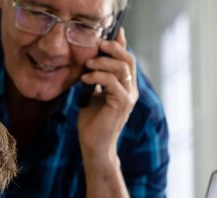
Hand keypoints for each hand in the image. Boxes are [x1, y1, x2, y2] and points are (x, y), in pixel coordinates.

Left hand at [77, 29, 137, 164]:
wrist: (94, 146)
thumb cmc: (92, 124)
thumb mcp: (93, 96)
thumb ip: (97, 81)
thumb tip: (90, 64)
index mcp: (125, 87)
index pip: (127, 60)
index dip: (121, 44)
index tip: (112, 32)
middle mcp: (130, 90)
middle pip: (128, 59)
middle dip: (113, 48)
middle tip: (97, 44)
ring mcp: (128, 97)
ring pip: (122, 68)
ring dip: (102, 62)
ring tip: (87, 64)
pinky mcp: (121, 104)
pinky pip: (112, 82)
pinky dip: (97, 76)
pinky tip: (85, 79)